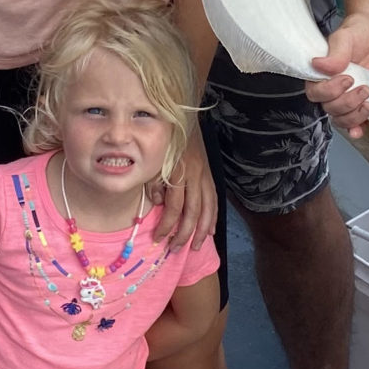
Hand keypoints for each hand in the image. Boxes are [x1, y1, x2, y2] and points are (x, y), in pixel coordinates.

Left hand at [152, 131, 220, 247]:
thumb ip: (155, 182)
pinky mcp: (211, 175)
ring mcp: (205, 175)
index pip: (174, 206)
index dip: (167, 224)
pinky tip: (210, 231)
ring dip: (202, 230)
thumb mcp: (154, 159)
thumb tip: (157, 203)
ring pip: (207, 209)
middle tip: (175, 249)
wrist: (185, 119)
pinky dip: (213, 217)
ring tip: (196, 246)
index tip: (159, 238)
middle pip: (192, 211)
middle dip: (184, 233)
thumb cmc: (164, 141)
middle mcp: (195, 175)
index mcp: (178, 171)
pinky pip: (214, 200)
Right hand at [304, 7, 368, 133]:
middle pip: (330, 109)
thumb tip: (319, 64)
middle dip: (347, 102)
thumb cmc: (359, 31)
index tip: (347, 78)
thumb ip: (335, 52)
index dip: (330, 91)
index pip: (315, 93)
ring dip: (354, 116)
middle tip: (364, 87)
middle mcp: (333, 89)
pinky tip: (362, 129)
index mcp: (322, 74)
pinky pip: (358, 124)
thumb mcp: (345, 37)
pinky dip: (358, 129)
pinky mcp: (365, 104)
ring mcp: (349, 98)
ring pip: (342, 120)